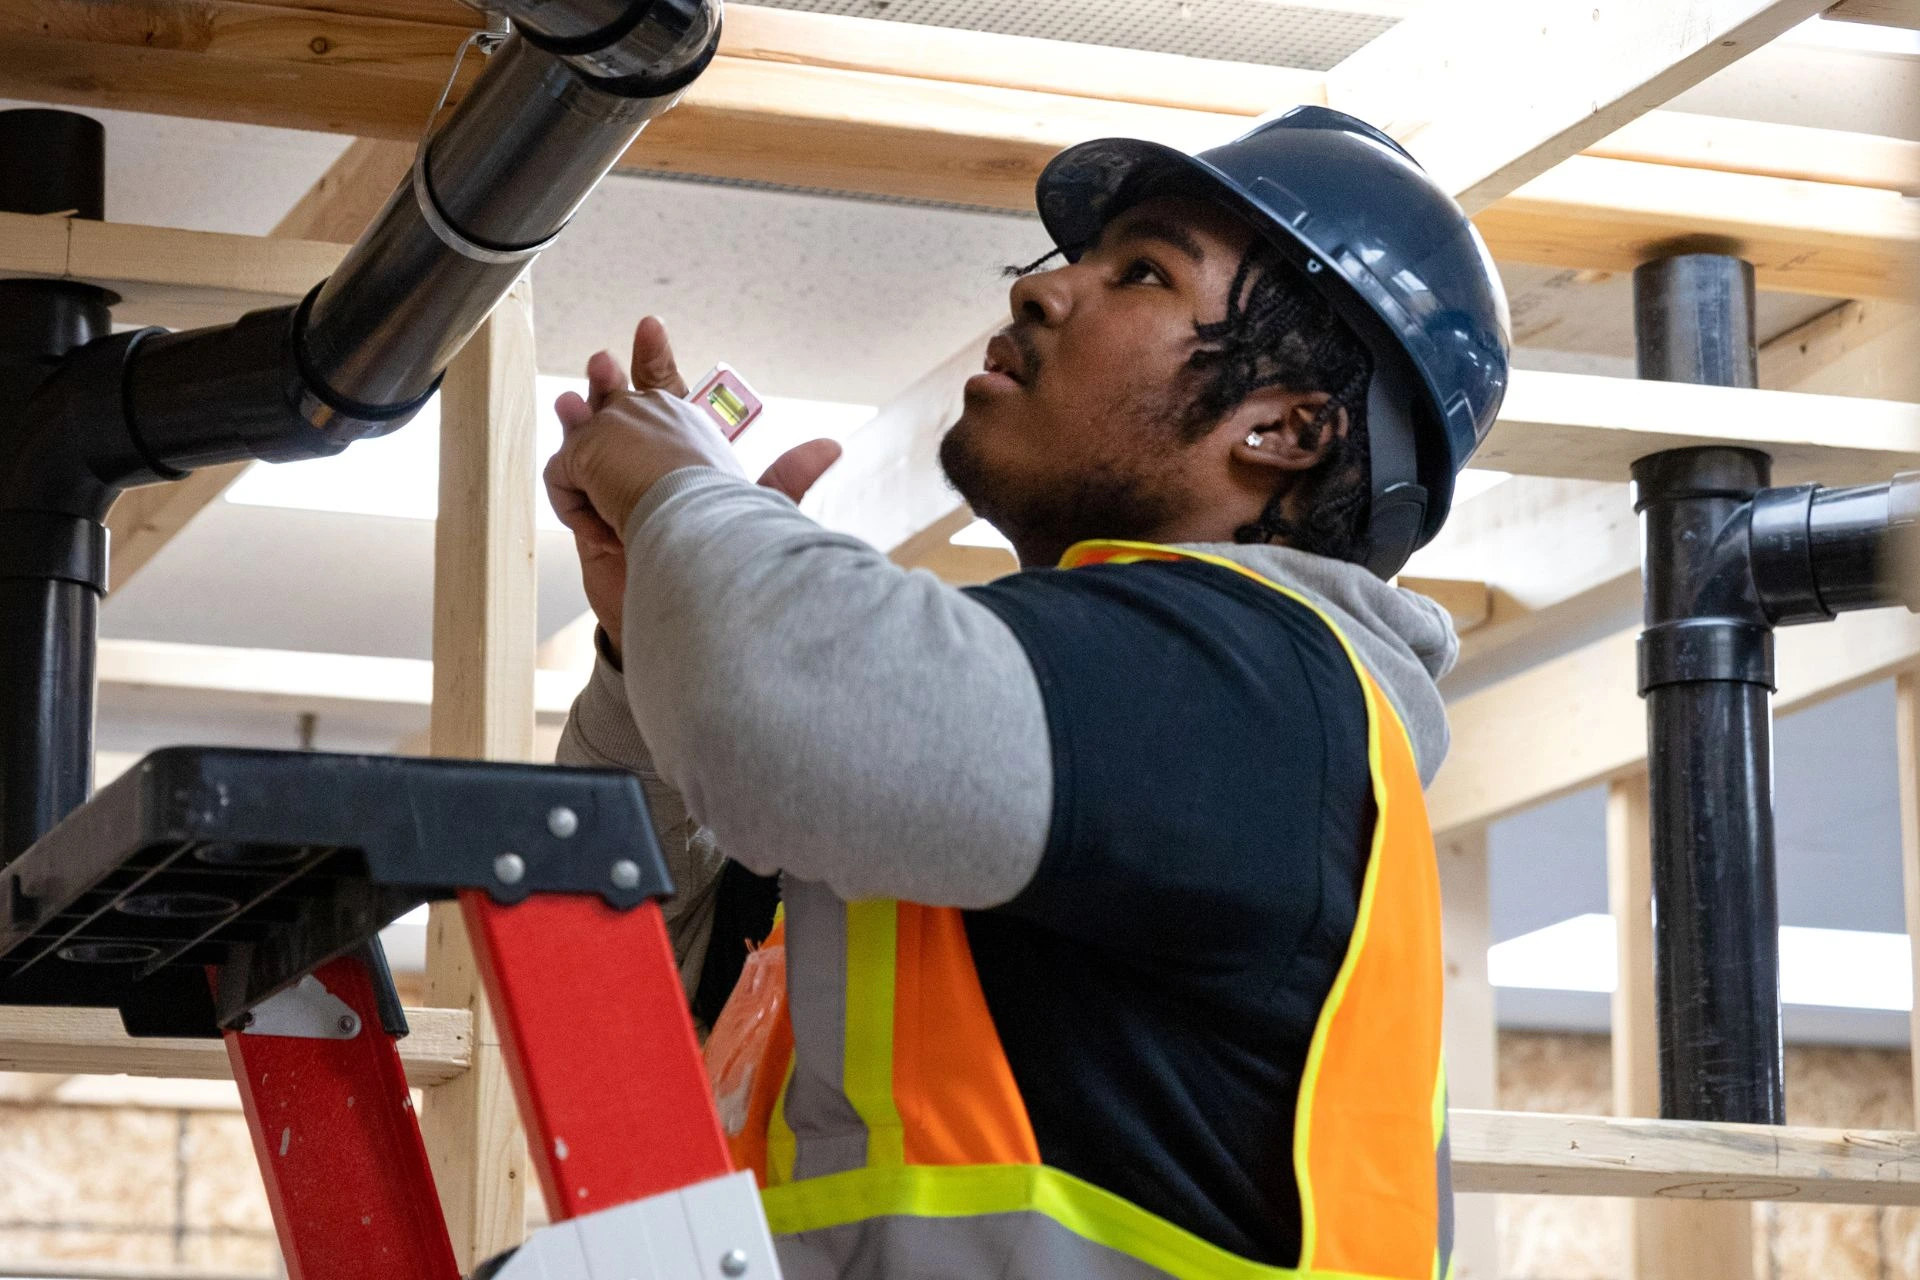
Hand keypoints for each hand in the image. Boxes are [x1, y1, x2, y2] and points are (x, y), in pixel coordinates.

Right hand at [544, 317, 842, 653]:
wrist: (695, 617)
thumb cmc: (729, 565)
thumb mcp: (761, 513)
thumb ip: (788, 476)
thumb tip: (832, 445)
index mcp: (691, 457)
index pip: (669, 396)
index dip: (657, 360)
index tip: (651, 325)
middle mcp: (651, 469)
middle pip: (620, 410)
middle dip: (609, 383)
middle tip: (602, 363)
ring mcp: (616, 492)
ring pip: (587, 440)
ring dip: (578, 417)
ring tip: (573, 404)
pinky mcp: (589, 521)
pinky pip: (565, 480)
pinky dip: (571, 482)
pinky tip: (582, 488)